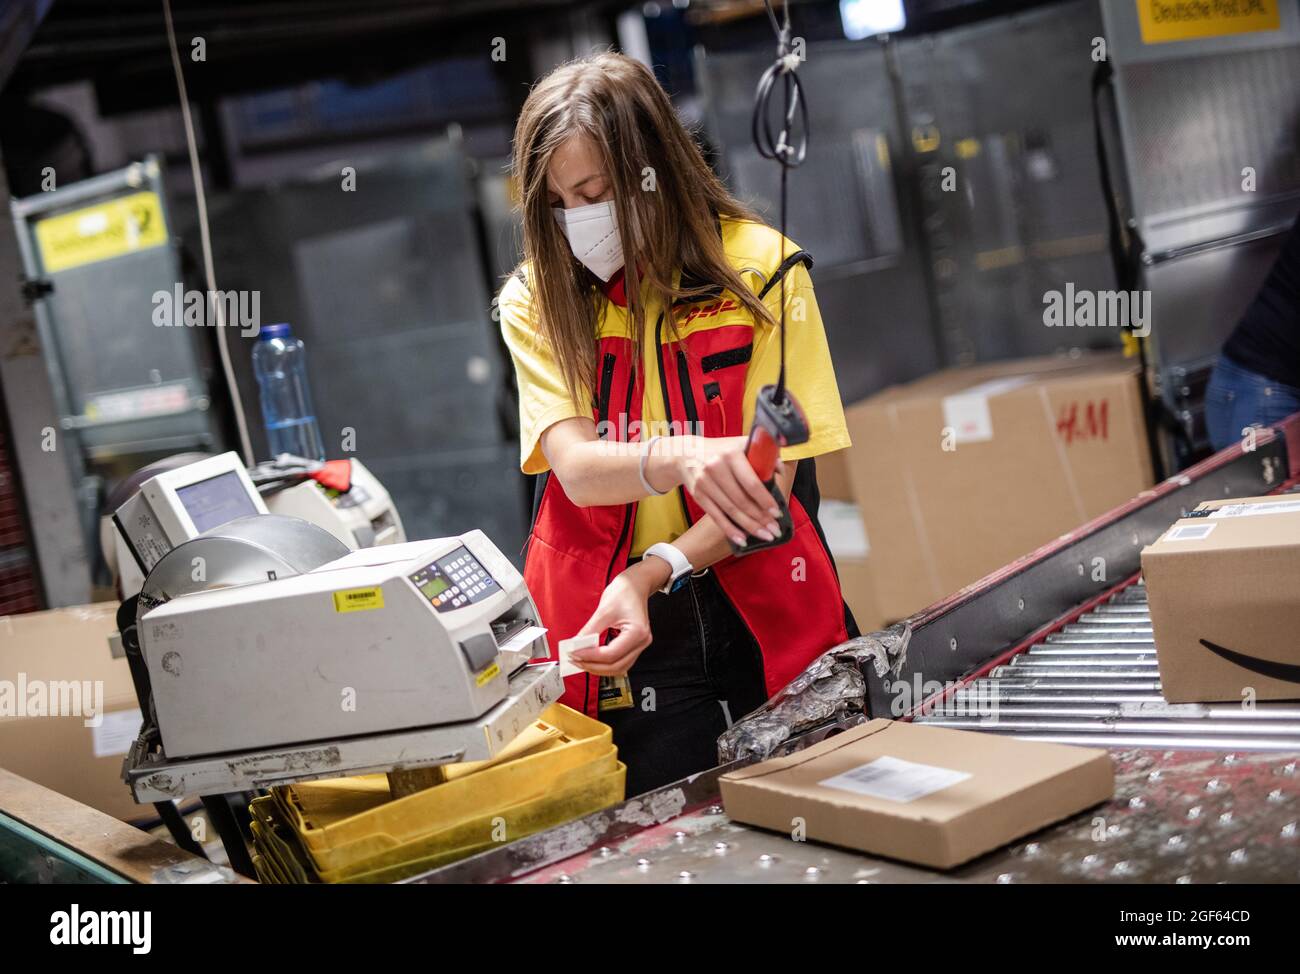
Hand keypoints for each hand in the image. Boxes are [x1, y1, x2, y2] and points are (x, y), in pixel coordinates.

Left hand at [568, 560, 668, 675]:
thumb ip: (590, 630)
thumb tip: (576, 645)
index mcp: (637, 632)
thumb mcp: (603, 610)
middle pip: (616, 666)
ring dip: (599, 668)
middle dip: (593, 666)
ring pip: (618, 667)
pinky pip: (619, 660)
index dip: (590, 656)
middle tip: (575, 660)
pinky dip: (605, 663)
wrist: (636, 584)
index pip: (611, 654)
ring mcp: (639, 645)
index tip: (574, 653)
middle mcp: (642, 642)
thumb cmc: (625, 591)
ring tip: (581, 661)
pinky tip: (592, 658)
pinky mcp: (634, 644)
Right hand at [673, 436, 783, 546]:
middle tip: (775, 530)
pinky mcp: (698, 494)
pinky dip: (730, 530)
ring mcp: (705, 482)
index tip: (777, 513)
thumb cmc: (721, 451)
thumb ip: (761, 454)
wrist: (686, 452)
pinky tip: (742, 539)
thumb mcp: (740, 444)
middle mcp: (716, 467)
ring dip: (750, 526)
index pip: (751, 483)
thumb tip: (779, 470)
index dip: (765, 500)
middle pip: (742, 500)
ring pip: (731, 510)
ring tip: (765, 536)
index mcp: (732, 454)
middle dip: (761, 518)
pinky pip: (716, 516)